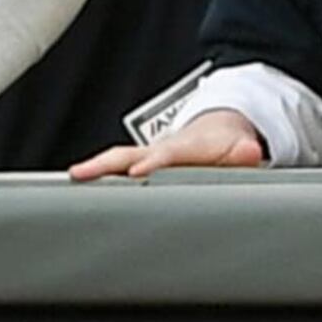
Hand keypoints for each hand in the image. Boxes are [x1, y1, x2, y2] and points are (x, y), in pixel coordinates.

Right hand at [70, 107, 265, 180]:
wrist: (219, 132)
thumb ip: (245, 152)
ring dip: (95, 169)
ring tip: (71, 181)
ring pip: (116, 159)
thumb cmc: (225, 146)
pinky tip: (77, 189)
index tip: (138, 171)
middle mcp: (161, 150)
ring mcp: (147, 156)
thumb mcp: (241, 149)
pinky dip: (96, 175)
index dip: (153, 163)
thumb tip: (250, 152)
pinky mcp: (138, 163)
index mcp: (186, 147)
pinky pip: (114, 168)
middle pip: (129, 154)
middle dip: (107, 163)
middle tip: (81, 173)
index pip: (167, 155)